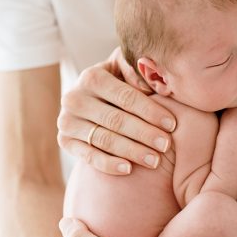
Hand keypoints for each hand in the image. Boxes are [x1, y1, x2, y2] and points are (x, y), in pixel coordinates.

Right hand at [58, 47, 176, 174]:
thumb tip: (151, 84)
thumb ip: (137, 70)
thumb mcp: (124, 67)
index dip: (150, 111)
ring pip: (103, 139)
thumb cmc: (118, 81)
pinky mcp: (64, 141)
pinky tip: (129, 169)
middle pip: (115, 120)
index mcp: (91, 76)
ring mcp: (67, 121)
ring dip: (132, 151)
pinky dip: (108, 164)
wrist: (90, 98)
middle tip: (166, 145)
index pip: (125, 96)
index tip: (171, 124)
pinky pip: (88, 156)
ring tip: (154, 160)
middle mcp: (74, 98)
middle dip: (144, 133)